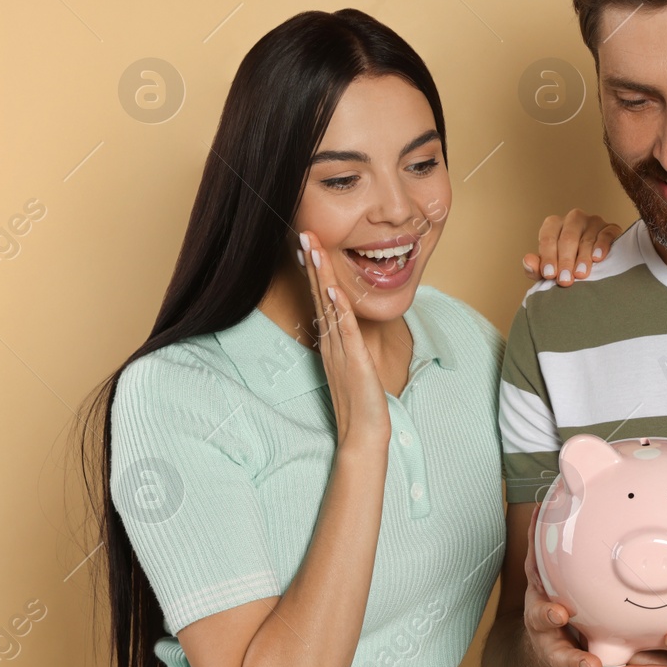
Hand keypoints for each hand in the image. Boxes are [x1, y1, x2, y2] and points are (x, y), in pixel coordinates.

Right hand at [299, 231, 390, 451]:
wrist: (362, 432)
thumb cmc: (360, 401)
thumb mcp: (353, 366)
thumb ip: (348, 346)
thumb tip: (346, 328)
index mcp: (332, 342)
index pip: (321, 299)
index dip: (315, 272)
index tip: (309, 246)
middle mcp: (331, 342)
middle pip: (319, 295)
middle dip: (312, 264)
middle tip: (303, 234)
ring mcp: (340, 349)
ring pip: (328, 305)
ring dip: (321, 276)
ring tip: (313, 248)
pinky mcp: (353, 359)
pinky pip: (344, 329)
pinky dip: (338, 307)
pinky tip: (332, 288)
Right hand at [519, 540, 629, 666]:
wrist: (539, 657)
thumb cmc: (549, 606)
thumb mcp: (542, 580)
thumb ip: (546, 549)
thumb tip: (547, 502)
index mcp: (542, 614)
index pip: (540, 613)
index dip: (548, 613)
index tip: (560, 614)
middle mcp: (552, 644)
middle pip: (560, 656)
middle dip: (574, 659)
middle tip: (591, 664)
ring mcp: (567, 664)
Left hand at [524, 209, 622, 285]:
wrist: (597, 267)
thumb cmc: (567, 267)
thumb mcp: (551, 269)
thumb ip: (537, 268)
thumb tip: (528, 262)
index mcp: (554, 225)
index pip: (548, 237)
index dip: (548, 256)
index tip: (549, 274)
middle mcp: (573, 219)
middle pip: (567, 238)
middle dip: (565, 261)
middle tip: (565, 280)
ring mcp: (593, 222)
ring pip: (586, 238)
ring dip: (583, 258)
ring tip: (581, 274)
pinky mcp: (611, 228)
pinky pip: (606, 234)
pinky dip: (602, 246)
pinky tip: (598, 258)